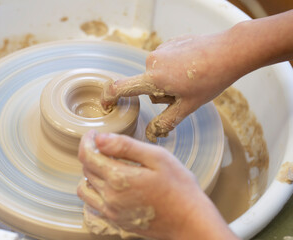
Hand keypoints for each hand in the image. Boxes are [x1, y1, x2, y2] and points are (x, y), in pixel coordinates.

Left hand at [77, 130, 237, 239]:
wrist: (190, 221)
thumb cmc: (179, 187)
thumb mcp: (157, 157)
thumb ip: (126, 146)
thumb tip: (100, 139)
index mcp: (118, 178)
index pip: (87, 155)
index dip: (87, 141)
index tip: (94, 134)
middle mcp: (110, 197)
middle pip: (86, 169)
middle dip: (91, 153)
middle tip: (104, 145)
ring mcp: (112, 211)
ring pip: (85, 188)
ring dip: (90, 173)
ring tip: (106, 164)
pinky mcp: (116, 220)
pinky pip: (94, 204)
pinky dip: (95, 190)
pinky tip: (110, 184)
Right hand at [101, 33, 241, 142]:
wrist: (229, 51)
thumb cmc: (210, 79)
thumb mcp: (188, 106)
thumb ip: (166, 121)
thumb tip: (151, 134)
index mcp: (154, 78)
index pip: (121, 88)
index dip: (109, 97)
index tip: (106, 105)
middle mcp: (152, 61)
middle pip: (146, 85)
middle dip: (160, 93)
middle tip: (183, 92)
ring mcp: (161, 50)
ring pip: (156, 75)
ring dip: (167, 81)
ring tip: (190, 79)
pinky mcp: (169, 44)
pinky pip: (164, 62)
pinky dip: (173, 69)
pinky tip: (191, 68)